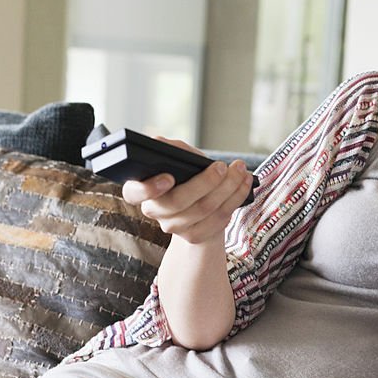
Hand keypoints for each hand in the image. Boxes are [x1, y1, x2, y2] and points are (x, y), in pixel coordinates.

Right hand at [121, 137, 253, 243]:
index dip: (149, 188)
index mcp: (141, 189)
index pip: (133, 193)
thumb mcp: (178, 159)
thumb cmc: (186, 175)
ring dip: (228, 187)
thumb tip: (158, 141)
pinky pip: (219, 218)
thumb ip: (170, 149)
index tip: (169, 177)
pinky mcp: (195, 236)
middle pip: (178, 201)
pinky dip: (235, 198)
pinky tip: (244, 184)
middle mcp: (154, 211)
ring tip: (240, 170)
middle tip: (222, 166)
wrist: (200, 204)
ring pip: (204, 209)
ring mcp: (174, 227)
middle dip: (204, 182)